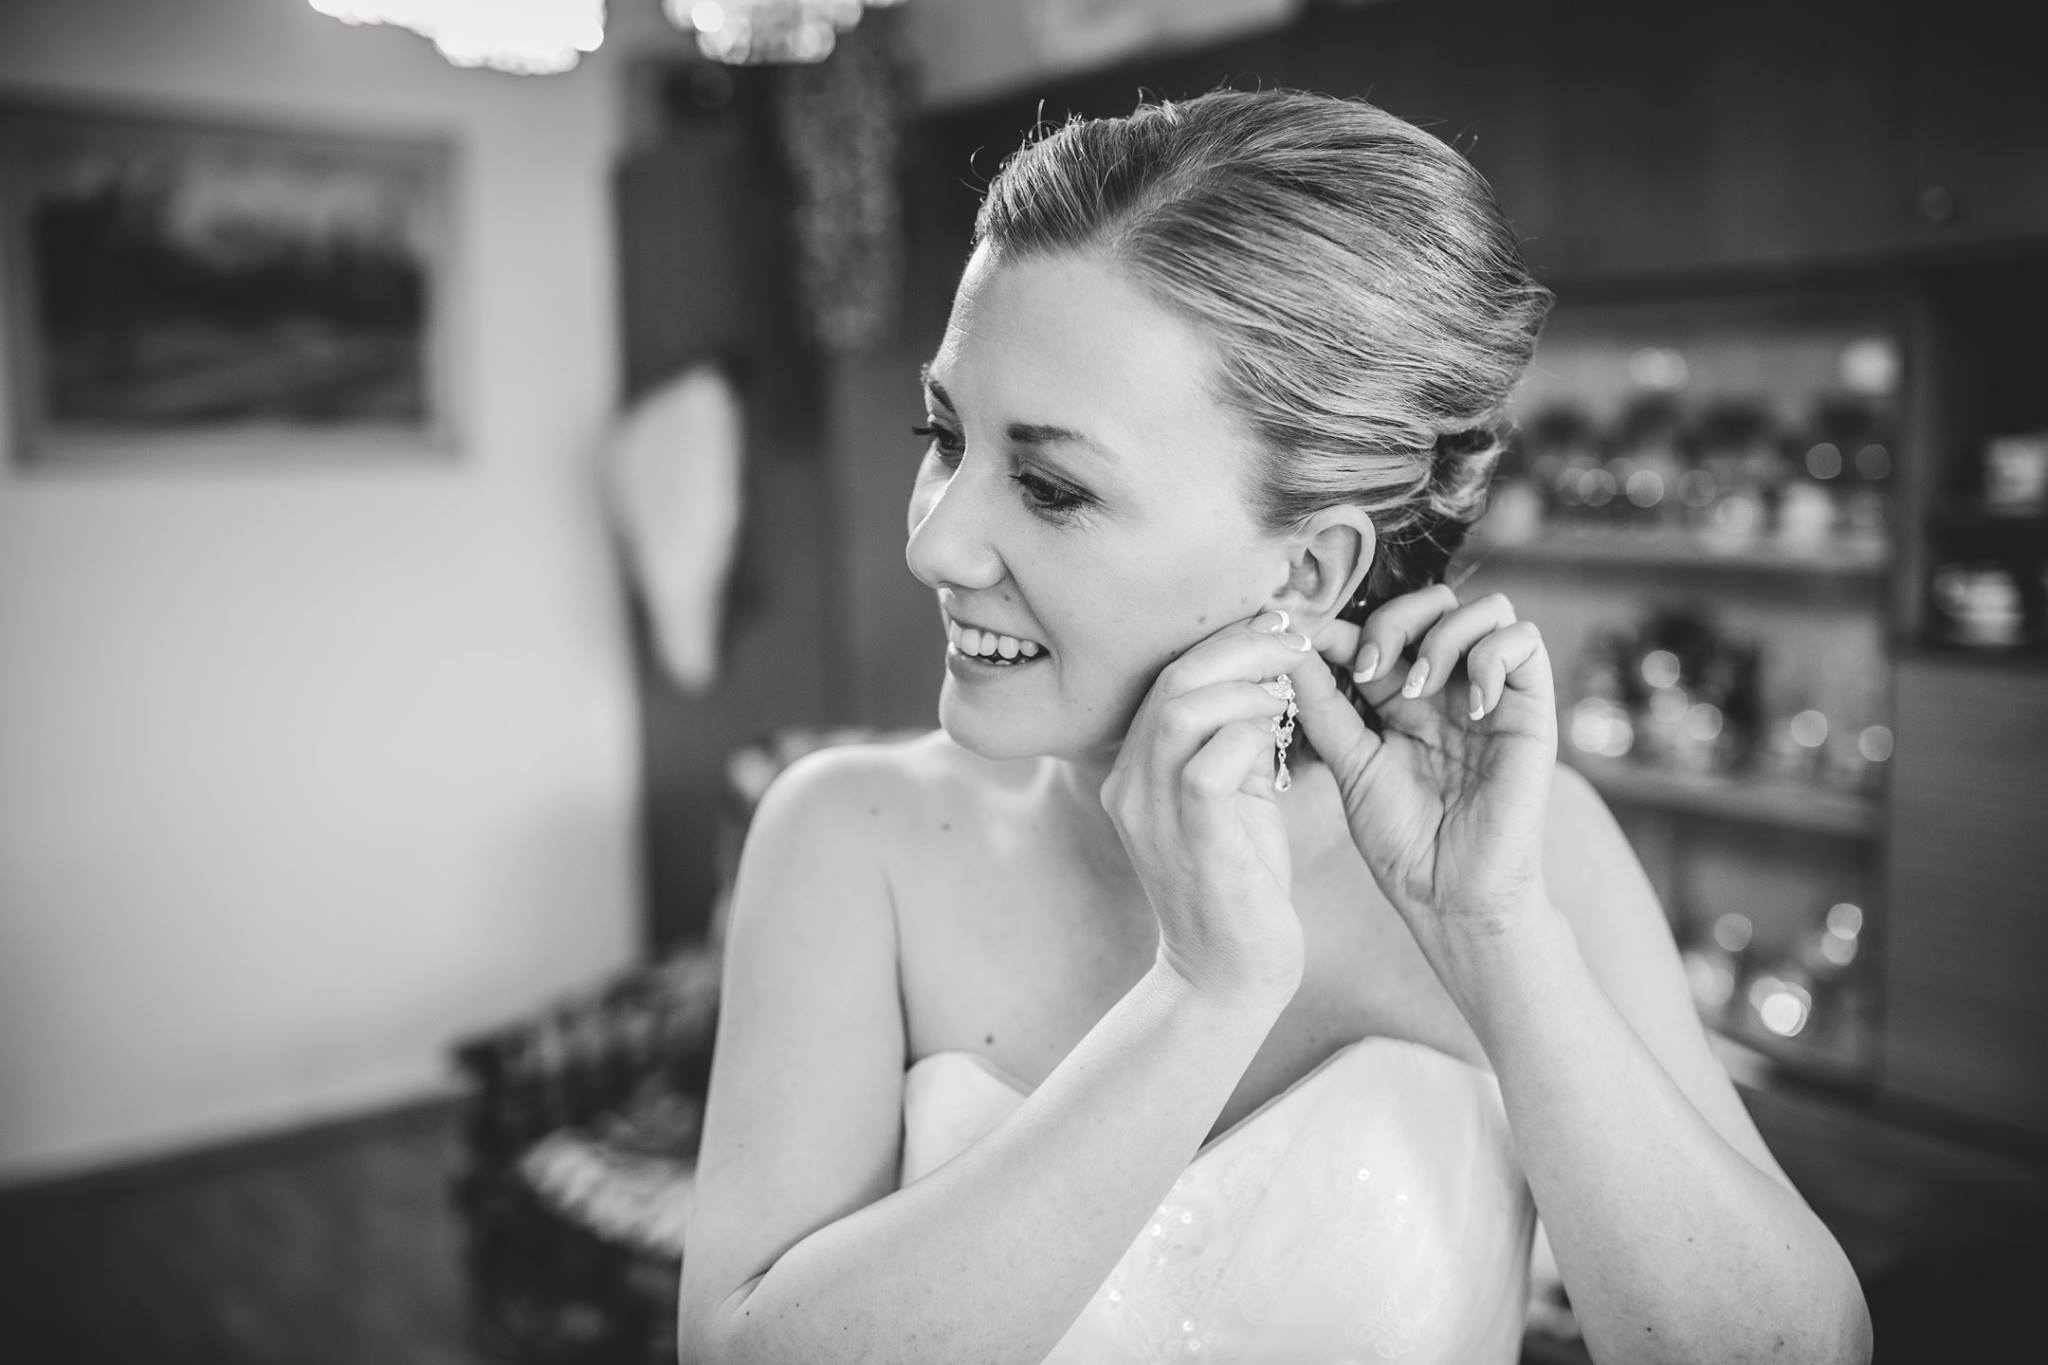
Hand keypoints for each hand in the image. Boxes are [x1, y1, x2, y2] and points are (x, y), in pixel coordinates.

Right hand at [1101, 611, 1317, 1011]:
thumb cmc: (1241, 882)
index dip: (1224, 641)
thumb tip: (1270, 677)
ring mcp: (1150, 813)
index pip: (1167, 677)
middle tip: (1296, 643)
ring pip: (1180, 711)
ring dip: (1246, 688)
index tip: (1278, 628)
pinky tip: (1279, 748)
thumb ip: (1237, 740)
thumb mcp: (1234, 797)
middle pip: (1171, 680)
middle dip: (1240, 648)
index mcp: (1135, 769)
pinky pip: (1207, 766)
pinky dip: (1248, 740)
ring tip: (1289, 694)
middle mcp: (1128, 784)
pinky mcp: (1190, 842)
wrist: (1228, 976)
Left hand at [1290, 586, 1557, 961]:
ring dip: (1445, 635)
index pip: (1381, 628)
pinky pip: (1525, 641)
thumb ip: (1324, 706)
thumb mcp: (1351, 764)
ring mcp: (1491, 695)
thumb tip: (1289, 649)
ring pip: (1486, 608)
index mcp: (1401, 697)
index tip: (1316, 638)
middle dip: (1397, 618)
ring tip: (1421, 690)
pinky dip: (1492, 656)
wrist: (1452, 894)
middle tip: (1372, 666)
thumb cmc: (1402, 840)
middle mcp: (1449, 687)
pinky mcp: (1532, 709)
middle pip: (1436, 601)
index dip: (1349, 624)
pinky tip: (1473, 706)